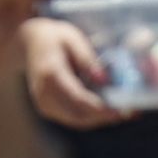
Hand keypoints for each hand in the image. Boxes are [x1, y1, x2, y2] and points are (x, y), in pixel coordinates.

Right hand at [22, 15, 127, 129]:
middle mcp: (44, 93)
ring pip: (77, 120)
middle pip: (79, 115)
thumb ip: (87, 58)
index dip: (101, 109)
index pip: (78, 99)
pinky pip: (73, 118)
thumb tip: (104, 80)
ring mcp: (43, 103)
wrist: (27, 42)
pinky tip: (107, 109)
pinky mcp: (46, 108)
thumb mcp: (72, 38)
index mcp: (50, 74)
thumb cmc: (54, 37)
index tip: (123, 112)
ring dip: (100, 119)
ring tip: (123, 111)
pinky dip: (91, 117)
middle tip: (130, 112)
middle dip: (106, 117)